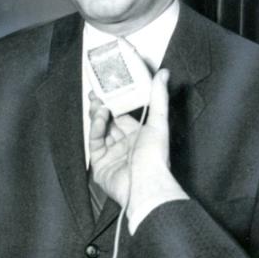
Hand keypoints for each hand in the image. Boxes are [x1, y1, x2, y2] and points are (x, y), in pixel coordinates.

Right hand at [88, 69, 186, 229]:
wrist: (144, 183)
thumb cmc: (155, 156)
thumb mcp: (158, 121)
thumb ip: (158, 97)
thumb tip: (164, 73)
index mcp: (140, 137)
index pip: (124, 116)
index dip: (116, 103)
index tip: (108, 90)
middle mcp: (125, 146)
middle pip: (109, 123)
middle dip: (101, 107)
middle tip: (95, 93)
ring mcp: (111, 156)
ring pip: (99, 131)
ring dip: (98, 116)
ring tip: (98, 104)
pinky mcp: (99, 165)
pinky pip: (94, 143)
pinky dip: (95, 129)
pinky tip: (99, 119)